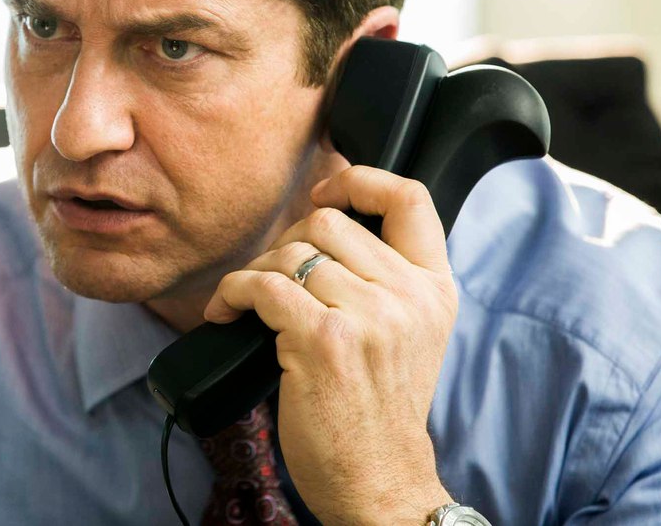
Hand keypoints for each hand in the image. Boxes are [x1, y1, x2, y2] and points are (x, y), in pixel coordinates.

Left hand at [203, 166, 457, 524]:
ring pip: (290, 252)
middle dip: (286, 241)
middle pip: (328, 222)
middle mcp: (408, 297)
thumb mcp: (408, 333)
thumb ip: (382, 277)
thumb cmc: (378, 409)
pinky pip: (262, 286)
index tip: (324, 197)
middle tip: (272, 277)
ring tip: (246, 301)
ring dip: (254, 272)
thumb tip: (322, 217)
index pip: (411, 197)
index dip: (359, 180)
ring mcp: (368, 317)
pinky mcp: (323, 341)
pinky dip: (232, 293)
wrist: (379, 481)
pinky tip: (226, 312)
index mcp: (434, 289)